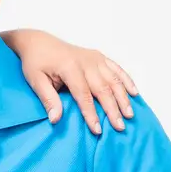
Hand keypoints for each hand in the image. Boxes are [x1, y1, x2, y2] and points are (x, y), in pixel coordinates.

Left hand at [2, 29, 135, 135]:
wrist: (38, 41)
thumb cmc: (36, 62)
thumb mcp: (36, 81)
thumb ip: (48, 99)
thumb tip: (55, 119)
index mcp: (70, 68)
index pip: (84, 95)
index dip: (92, 114)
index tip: (98, 130)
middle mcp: (86, 62)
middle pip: (104, 89)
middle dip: (113, 109)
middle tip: (120, 127)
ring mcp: (94, 58)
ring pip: (114, 80)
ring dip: (123, 98)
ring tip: (129, 115)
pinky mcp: (99, 57)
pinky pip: (117, 68)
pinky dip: (127, 80)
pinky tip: (134, 93)